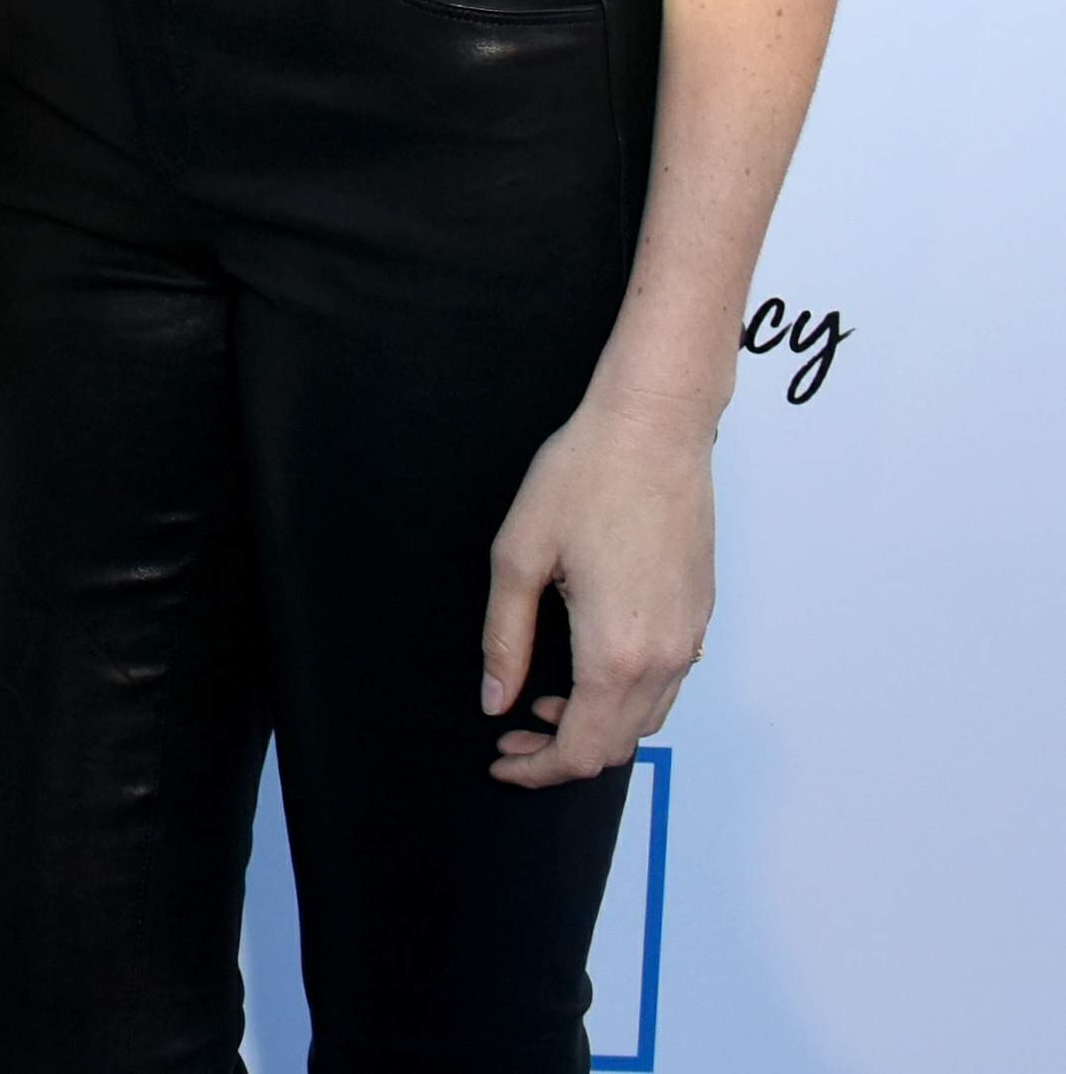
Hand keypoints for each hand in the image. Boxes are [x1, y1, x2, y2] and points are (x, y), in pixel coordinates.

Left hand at [480, 391, 712, 786]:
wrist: (655, 427)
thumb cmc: (584, 476)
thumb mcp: (519, 552)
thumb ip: (505, 636)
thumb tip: (496, 699)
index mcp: (616, 652)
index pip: (580, 750)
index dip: (536, 768)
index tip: (501, 759)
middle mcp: (664, 658)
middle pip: (617, 746)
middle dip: (560, 752)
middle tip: (512, 729)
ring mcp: (690, 638)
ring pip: (645, 719)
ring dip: (595, 725)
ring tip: (541, 696)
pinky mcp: (700, 616)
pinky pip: (666, 684)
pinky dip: (625, 697)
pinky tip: (586, 664)